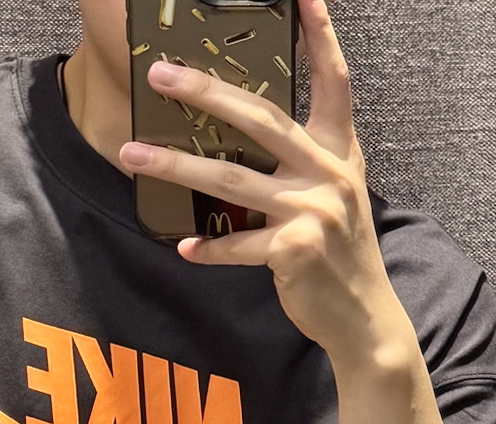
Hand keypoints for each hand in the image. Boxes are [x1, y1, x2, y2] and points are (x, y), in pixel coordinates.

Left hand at [120, 0, 414, 373]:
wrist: (364, 316)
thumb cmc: (341, 250)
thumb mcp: (336, 192)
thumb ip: (305, 159)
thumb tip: (247, 133)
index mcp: (338, 150)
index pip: (333, 81)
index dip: (321, 36)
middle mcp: (326, 173)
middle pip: (260, 119)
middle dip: (206, 93)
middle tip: (161, 75)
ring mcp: (310, 212)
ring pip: (230, 180)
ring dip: (175, 167)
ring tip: (132, 154)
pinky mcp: (292, 252)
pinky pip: (236, 246)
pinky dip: (207, 249)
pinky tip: (183, 246)